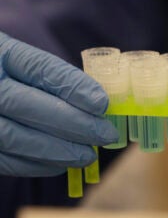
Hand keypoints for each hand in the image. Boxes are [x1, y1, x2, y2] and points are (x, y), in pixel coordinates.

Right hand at [0, 32, 117, 176]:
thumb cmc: (7, 74)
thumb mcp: (22, 61)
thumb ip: (53, 77)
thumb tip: (96, 102)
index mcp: (0, 52)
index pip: (41, 68)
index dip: (74, 87)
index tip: (102, 104)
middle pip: (29, 105)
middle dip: (75, 123)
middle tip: (106, 135)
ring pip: (16, 137)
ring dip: (59, 150)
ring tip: (89, 155)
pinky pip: (4, 160)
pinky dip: (36, 165)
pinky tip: (61, 164)